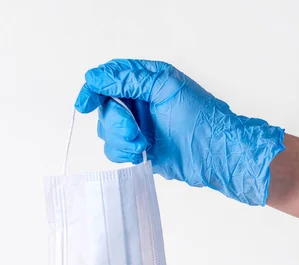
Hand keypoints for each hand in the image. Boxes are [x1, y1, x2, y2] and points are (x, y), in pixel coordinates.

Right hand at [75, 59, 284, 205]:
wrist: (214, 153)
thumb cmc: (198, 117)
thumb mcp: (163, 87)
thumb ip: (127, 79)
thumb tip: (94, 77)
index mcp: (146, 80)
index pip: (109, 79)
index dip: (93, 90)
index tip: (84, 104)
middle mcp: (140, 103)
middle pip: (105, 108)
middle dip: (115, 122)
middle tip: (134, 131)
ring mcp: (139, 127)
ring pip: (107, 132)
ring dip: (121, 140)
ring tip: (143, 145)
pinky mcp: (139, 150)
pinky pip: (115, 151)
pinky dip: (124, 154)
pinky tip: (142, 154)